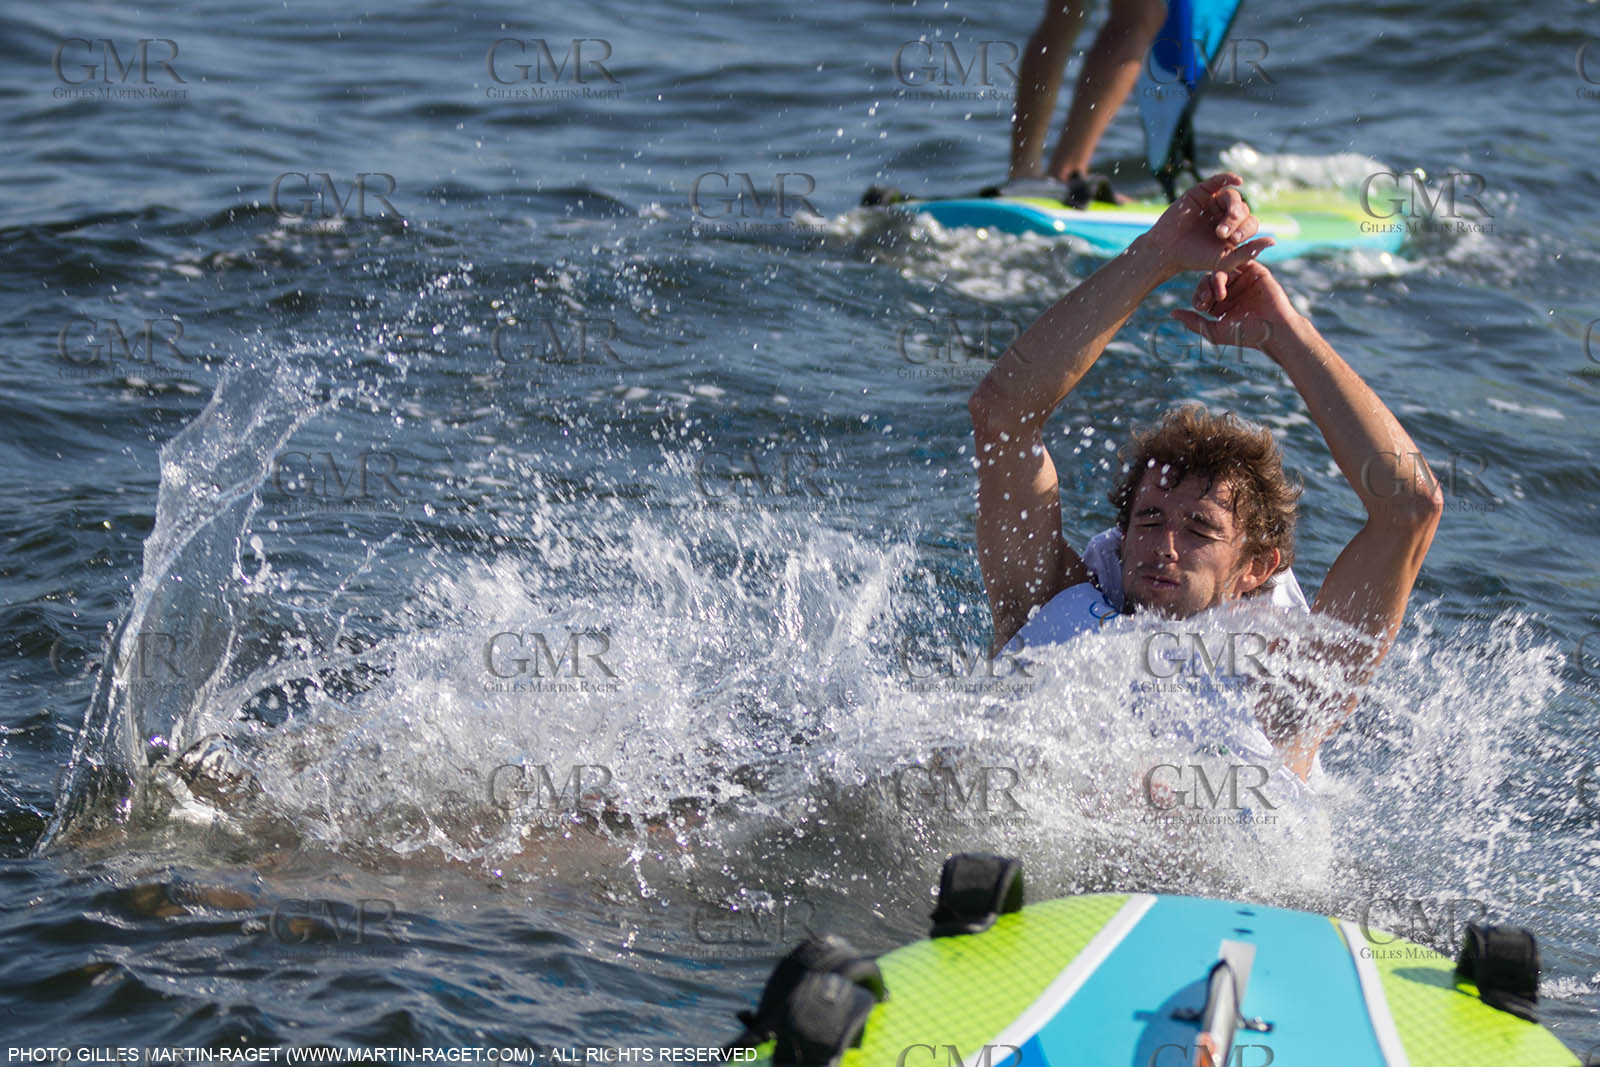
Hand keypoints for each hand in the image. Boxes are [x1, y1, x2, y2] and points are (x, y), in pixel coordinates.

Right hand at [1139, 172, 1273, 274]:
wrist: (1166, 250)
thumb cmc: (1194, 258)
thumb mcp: (1224, 261)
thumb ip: (1249, 252)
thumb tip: (1274, 240)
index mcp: (1235, 230)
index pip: (1251, 223)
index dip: (1246, 230)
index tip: (1232, 240)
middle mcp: (1226, 214)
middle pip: (1243, 210)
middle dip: (1235, 222)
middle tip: (1221, 235)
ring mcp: (1214, 202)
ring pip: (1233, 197)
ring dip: (1232, 209)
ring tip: (1220, 226)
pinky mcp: (1202, 192)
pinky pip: (1219, 181)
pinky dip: (1228, 178)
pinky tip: (1237, 180)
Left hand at [1171, 260, 1300, 356]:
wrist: (1274, 330)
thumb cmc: (1245, 335)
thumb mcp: (1214, 331)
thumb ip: (1193, 321)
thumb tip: (1172, 313)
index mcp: (1220, 304)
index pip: (1201, 294)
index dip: (1198, 297)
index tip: (1201, 306)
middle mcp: (1231, 290)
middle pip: (1208, 280)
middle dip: (1205, 288)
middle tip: (1207, 300)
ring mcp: (1243, 280)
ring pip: (1222, 270)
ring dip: (1216, 280)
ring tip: (1220, 294)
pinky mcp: (1256, 271)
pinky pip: (1240, 260)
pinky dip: (1232, 262)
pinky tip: (1225, 271)